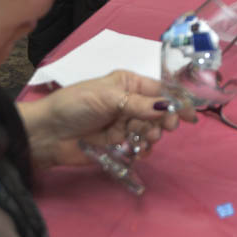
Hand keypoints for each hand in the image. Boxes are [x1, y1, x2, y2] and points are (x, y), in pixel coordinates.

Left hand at [19, 70, 193, 168]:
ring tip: (145, 141)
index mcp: (129, 84)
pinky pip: (139, 145)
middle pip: (159, 111)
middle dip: (163, 121)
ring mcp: (124, 122)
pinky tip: (140, 152)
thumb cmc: (75, 106)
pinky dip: (143, 149)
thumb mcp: (108, 98)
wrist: (46, 134)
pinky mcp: (118, 142)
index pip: (160, 91)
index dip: (176, 102)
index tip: (190, 116)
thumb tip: (167, 107)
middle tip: (164, 130)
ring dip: (152, 135)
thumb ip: (139, 104)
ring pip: (151, 129)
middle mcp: (130, 102)